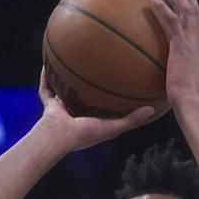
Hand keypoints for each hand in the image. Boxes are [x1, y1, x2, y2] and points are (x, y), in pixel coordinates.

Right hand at [37, 66, 155, 150]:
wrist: (60, 136)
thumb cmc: (87, 134)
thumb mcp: (113, 127)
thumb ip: (131, 119)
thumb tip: (152, 110)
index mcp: (91, 122)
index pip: (102, 110)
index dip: (109, 100)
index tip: (118, 87)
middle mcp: (76, 115)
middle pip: (82, 98)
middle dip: (87, 87)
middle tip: (94, 69)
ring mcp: (62, 110)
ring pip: (63, 92)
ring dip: (65, 80)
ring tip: (70, 62)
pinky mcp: (49, 105)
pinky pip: (46, 89)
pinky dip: (45, 77)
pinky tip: (48, 62)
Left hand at [148, 0, 198, 109]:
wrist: (192, 102)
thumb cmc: (192, 102)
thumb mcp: (197, 89)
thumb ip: (192, 82)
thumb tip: (187, 90)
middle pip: (198, 12)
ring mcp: (192, 42)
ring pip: (186, 10)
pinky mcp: (180, 44)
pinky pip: (170, 21)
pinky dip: (162, 8)